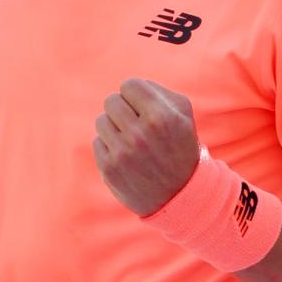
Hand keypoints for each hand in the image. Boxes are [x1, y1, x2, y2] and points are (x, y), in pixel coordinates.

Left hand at [93, 78, 200, 216]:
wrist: (180, 196)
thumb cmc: (181, 147)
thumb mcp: (183, 115)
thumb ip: (158, 91)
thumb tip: (127, 87)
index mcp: (161, 117)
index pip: (129, 85)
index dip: (135, 95)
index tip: (143, 108)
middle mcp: (140, 134)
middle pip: (111, 101)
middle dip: (123, 110)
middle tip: (137, 124)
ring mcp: (122, 153)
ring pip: (101, 121)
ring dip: (115, 128)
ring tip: (133, 142)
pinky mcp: (109, 169)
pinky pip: (98, 142)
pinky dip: (110, 147)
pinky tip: (127, 158)